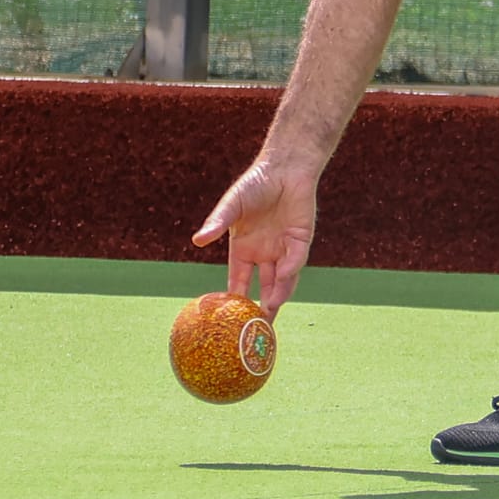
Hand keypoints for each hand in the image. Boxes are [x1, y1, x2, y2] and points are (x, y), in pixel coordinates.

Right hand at [192, 159, 317, 317]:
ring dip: (276, 296)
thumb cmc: (255, 184)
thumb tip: (198, 240)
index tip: (228, 319)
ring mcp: (284, 248)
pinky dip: (288, 272)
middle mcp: (264, 253)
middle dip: (260, 308)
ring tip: (269, 314)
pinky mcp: (301, 240)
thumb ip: (218, 223)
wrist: (285, 168)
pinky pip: (295, 261)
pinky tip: (281, 281)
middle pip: (263, 287)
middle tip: (255, 331)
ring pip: (281, 280)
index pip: (239, 280)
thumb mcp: (232, 205)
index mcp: (244, 249)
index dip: (235, 298)